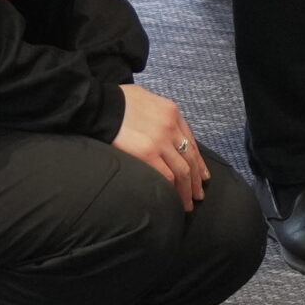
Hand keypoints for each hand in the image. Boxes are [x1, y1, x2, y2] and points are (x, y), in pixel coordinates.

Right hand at [113, 84, 209, 212]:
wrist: (102, 105)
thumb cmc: (120, 101)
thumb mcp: (149, 100)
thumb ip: (160, 116)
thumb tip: (163, 131)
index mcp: (173, 113)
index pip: (191, 142)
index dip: (198, 162)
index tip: (202, 176)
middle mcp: (172, 127)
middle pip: (190, 159)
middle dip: (196, 180)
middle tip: (198, 195)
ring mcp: (161, 141)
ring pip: (182, 171)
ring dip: (187, 190)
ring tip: (188, 203)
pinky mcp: (147, 154)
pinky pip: (165, 176)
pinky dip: (172, 189)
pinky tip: (173, 199)